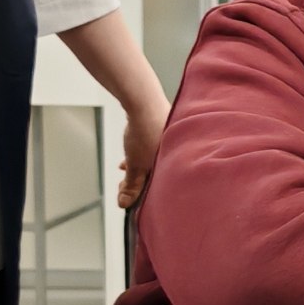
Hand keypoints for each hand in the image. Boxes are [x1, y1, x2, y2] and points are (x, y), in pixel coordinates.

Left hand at [116, 95, 166, 210]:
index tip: (128, 196)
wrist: (144, 102)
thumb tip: (125, 202)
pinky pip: (156, 146)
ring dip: (140, 165)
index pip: (162, 187)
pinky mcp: (169, 128)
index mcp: (176, 164)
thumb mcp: (134, 165)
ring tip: (126, 165)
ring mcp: (175, 139)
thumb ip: (131, 185)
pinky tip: (134, 150)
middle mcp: (179, 152)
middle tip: (124, 183)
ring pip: (156, 159)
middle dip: (140, 180)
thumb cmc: (146, 131)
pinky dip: (144, 152)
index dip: (142, 194)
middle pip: (159, 173)